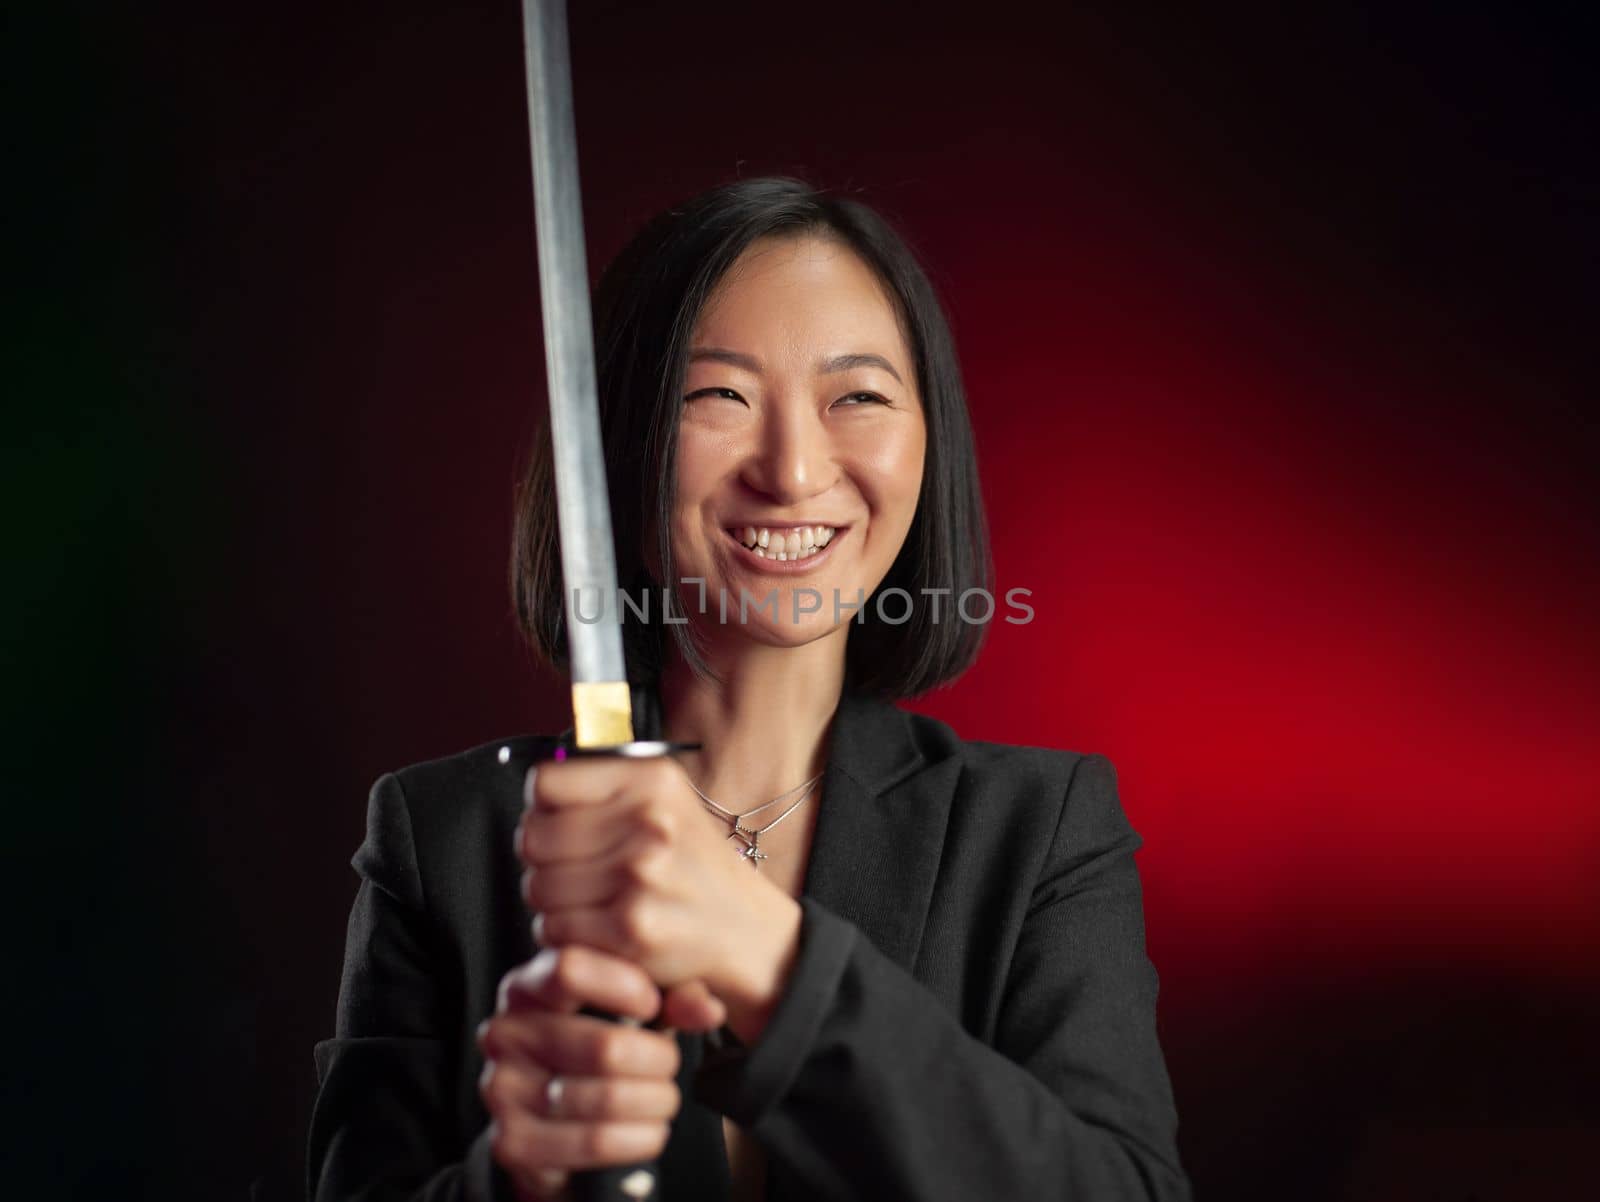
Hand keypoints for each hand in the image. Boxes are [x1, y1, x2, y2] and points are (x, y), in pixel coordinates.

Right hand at [478, 945, 726, 1199]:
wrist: (558, 1121)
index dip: (623, 985)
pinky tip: (649, 1130)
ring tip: (664, 1098)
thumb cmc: (600, 1046)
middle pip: (603, 1045)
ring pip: (605, 1097)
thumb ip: (671, 998)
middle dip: (657, 1061)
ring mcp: (501, 1087)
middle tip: (668, 1065)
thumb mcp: (634, 1011)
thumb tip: (709, 1008)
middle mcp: (505, 1031)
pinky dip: (638, 1138)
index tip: (652, 1004)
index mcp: (529, 985)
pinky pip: (594, 1140)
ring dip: (654, 1102)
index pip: (569, 968)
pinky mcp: (511, 1140)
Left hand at [517, 756, 803, 1042]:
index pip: (544, 784)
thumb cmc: (694, 865)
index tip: (557, 825)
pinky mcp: (631, 928)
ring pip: (537, 887)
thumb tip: (535, 794)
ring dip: (552, 902)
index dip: (541, 809)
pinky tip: (596, 928)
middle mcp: (648, 821)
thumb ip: (603, 788)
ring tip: (589, 901)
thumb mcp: (665, 801)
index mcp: (651, 780)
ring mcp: (640, 875)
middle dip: (543, 861)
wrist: (748, 930)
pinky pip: (553, 929)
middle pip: (533, 838)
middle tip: (573, 871)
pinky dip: (564, 935)